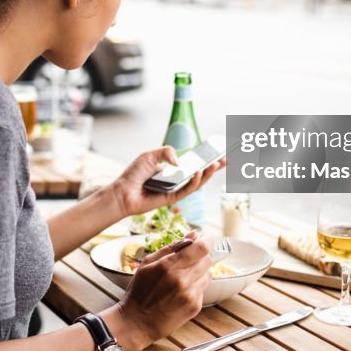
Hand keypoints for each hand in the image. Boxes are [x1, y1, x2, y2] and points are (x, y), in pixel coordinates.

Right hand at [105, 232, 211, 350]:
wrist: (137, 322)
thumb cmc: (139, 291)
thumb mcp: (148, 264)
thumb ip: (171, 247)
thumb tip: (193, 235)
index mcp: (168, 266)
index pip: (200, 248)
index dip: (205, 241)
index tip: (204, 239)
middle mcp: (182, 280)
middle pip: (207, 260)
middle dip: (200, 256)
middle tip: (188, 261)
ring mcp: (190, 294)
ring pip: (208, 274)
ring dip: (199, 272)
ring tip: (184, 277)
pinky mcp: (195, 307)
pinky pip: (203, 289)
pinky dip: (196, 286)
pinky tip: (181, 291)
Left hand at [107, 146, 225, 218]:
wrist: (122, 191)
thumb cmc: (133, 175)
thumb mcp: (150, 155)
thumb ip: (166, 151)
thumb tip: (180, 162)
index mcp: (173, 169)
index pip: (194, 163)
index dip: (207, 158)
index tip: (220, 152)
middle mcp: (177, 180)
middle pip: (200, 173)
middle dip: (214, 167)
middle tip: (227, 159)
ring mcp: (176, 189)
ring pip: (197, 182)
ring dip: (208, 174)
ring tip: (216, 164)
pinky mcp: (173, 198)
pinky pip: (187, 190)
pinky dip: (195, 181)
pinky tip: (200, 172)